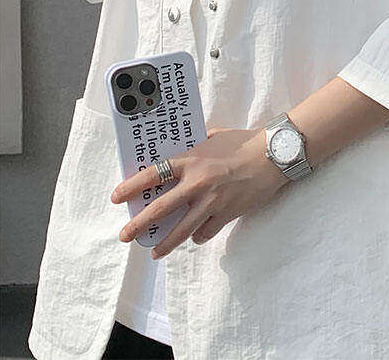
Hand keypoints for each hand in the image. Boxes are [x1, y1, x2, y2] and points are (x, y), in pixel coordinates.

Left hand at [110, 126, 289, 258]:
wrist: (272, 156)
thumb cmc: (243, 142)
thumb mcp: (215, 137)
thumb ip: (196, 146)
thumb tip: (181, 151)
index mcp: (192, 160)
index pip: (154, 174)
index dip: (132, 186)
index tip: (117, 197)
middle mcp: (198, 183)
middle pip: (160, 209)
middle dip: (139, 224)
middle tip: (125, 235)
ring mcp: (212, 201)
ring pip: (182, 230)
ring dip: (165, 243)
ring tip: (155, 252)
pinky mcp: (227, 214)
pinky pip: (206, 232)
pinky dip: (199, 236)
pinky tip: (195, 236)